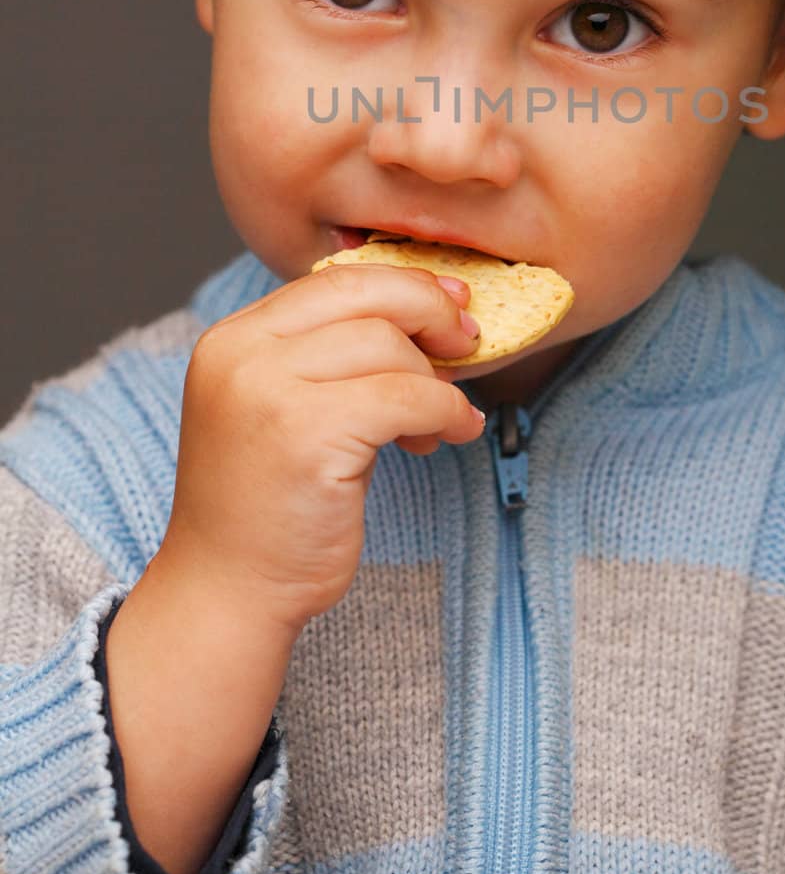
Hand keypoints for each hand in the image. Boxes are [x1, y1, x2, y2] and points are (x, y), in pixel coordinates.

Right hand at [155, 261, 484, 637]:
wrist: (230, 593)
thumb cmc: (268, 505)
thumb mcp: (283, 406)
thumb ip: (328, 355)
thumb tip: (423, 305)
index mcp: (232, 339)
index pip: (333, 279)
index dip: (401, 284)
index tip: (448, 300)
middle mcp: (241, 354)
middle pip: (363, 295)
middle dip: (429, 311)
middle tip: (466, 340)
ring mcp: (267, 392)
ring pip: (388, 346)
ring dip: (434, 380)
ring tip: (441, 419)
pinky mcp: (307, 436)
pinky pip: (405, 398)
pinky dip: (443, 411)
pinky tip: (452, 433)